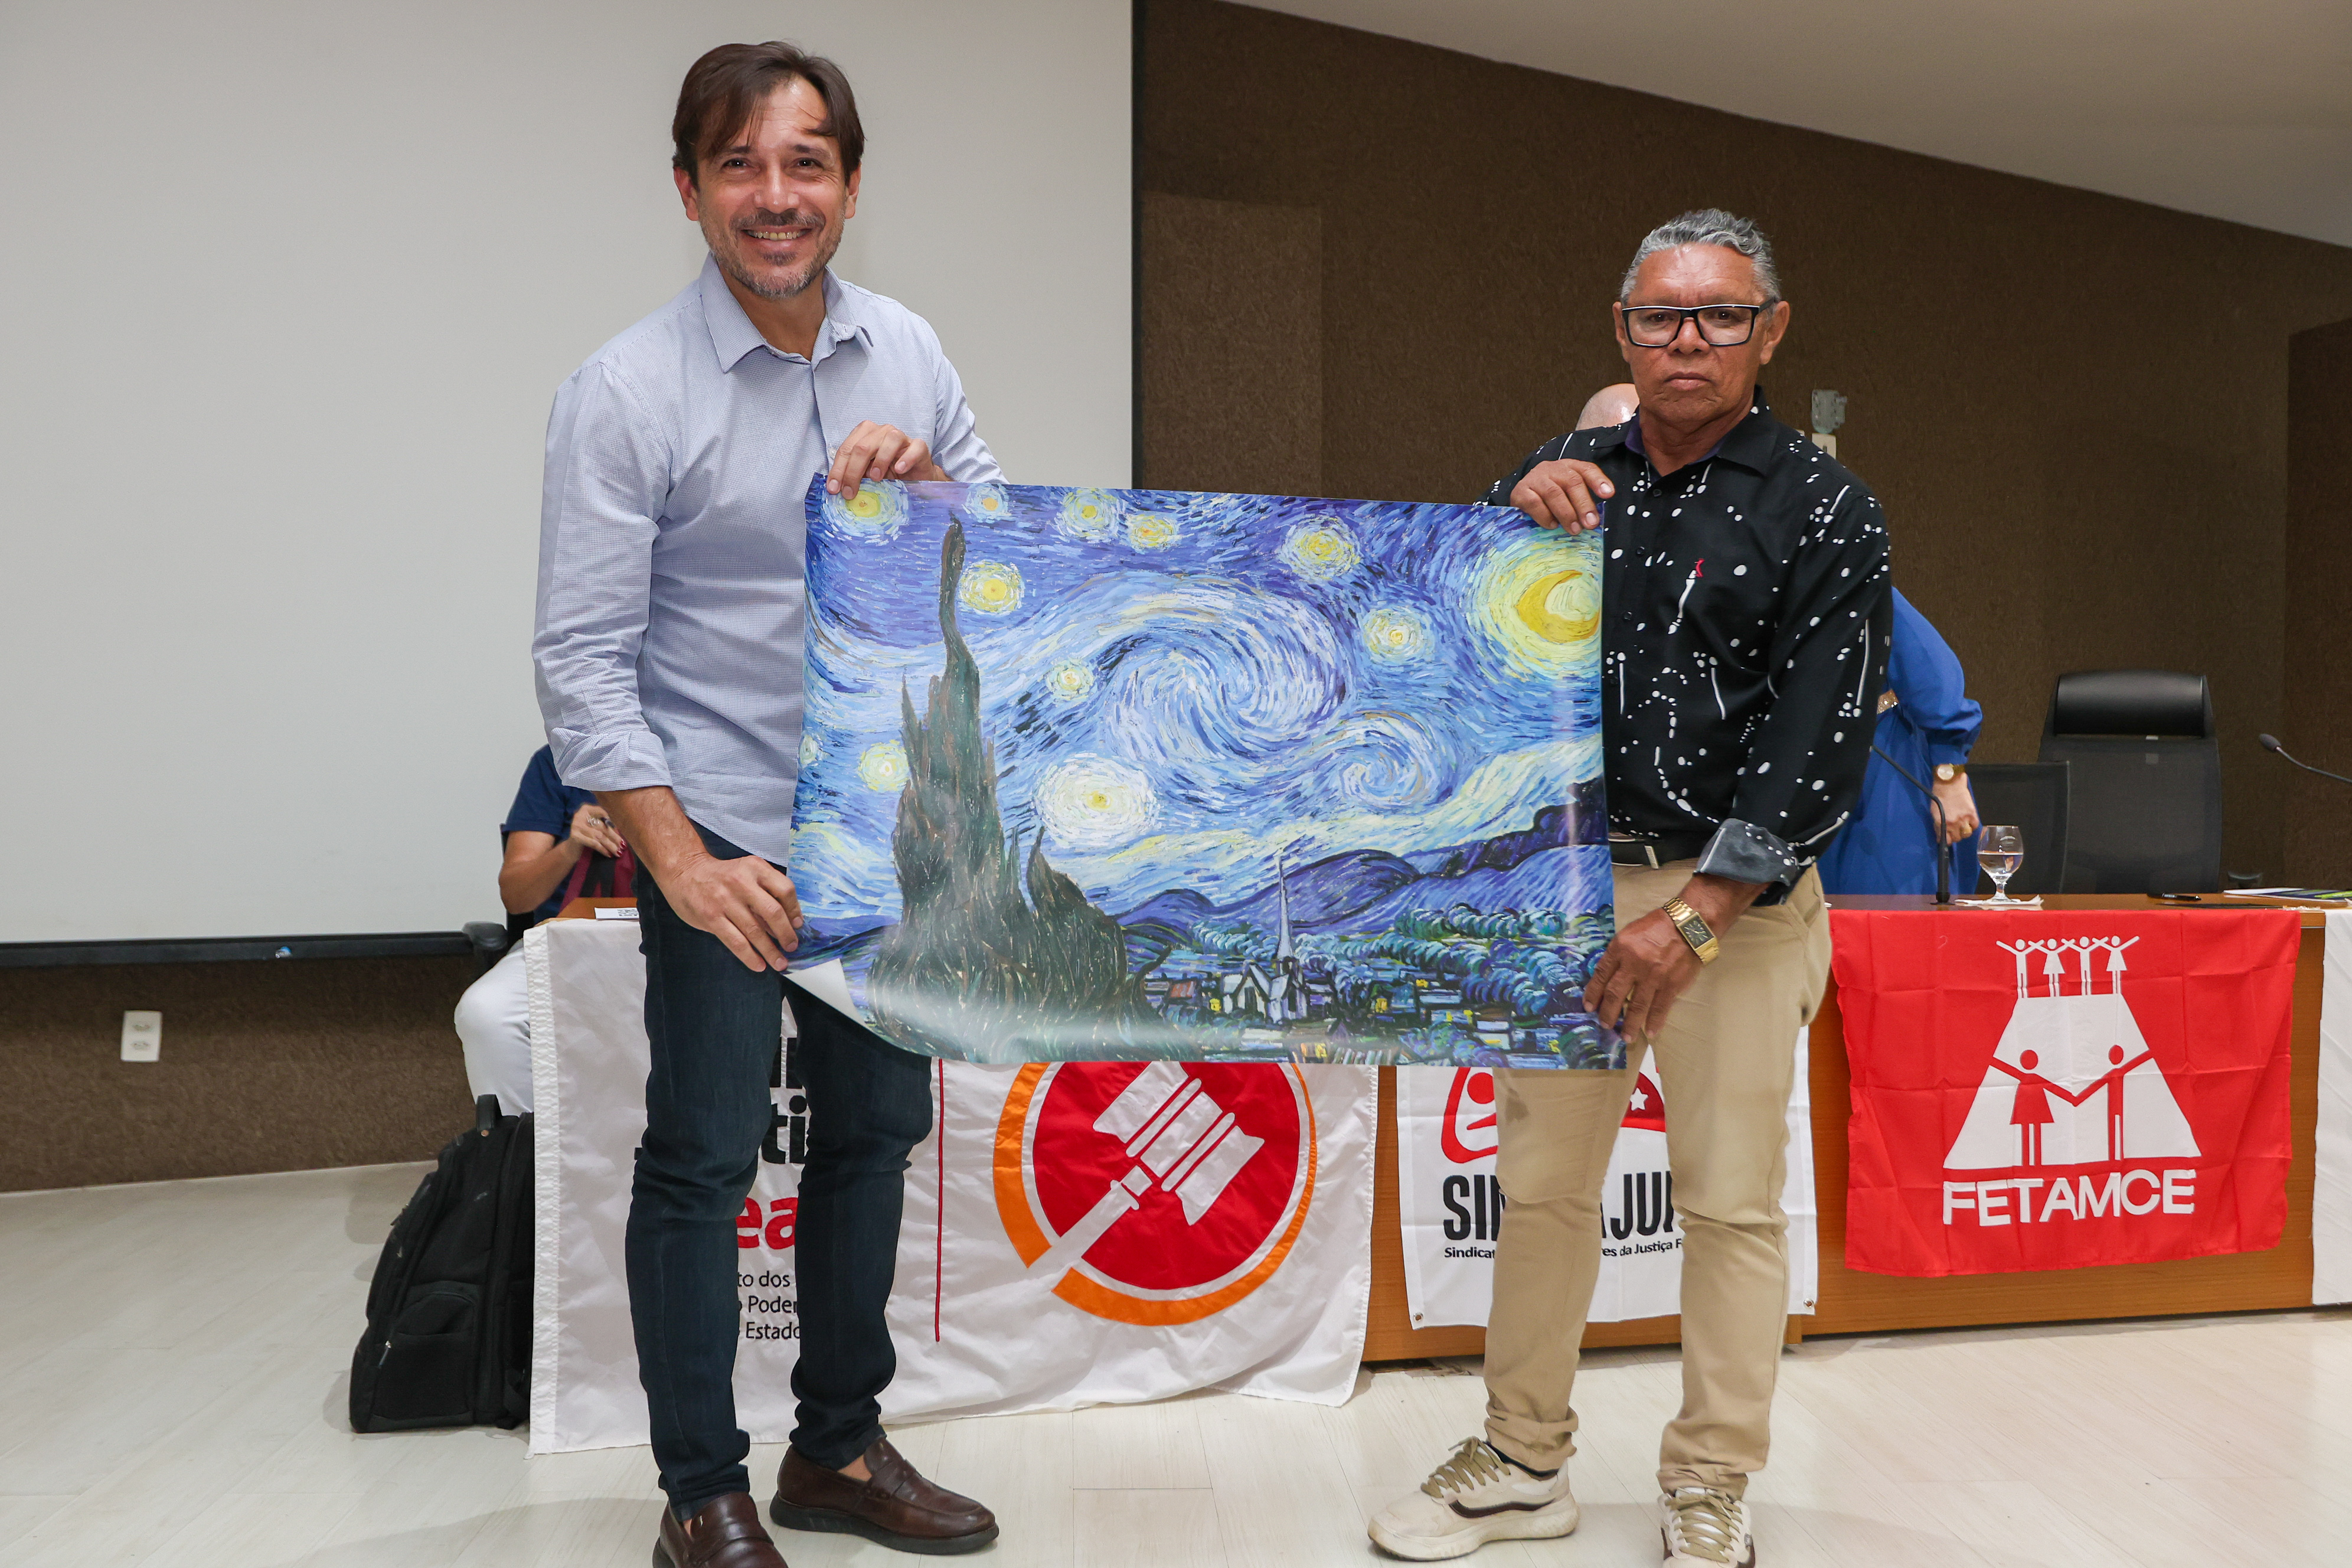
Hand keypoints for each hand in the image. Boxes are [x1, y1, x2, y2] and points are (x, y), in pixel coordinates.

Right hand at [568, 802, 627, 857]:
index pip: (601, 812)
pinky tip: (608, 854)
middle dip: (614, 837)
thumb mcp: (592, 827)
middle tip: (622, 845)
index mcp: (585, 809)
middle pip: (601, 826)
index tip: (617, 830)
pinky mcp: (575, 836)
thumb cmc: (585, 836)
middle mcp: (579, 815)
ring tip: (618, 852)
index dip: (610, 821)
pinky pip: (593, 843)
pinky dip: (603, 849)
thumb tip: (618, 832)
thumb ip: (602, 825)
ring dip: (610, 845)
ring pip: (599, 836)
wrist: (570, 849)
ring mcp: (576, 825)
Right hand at [662, 852, 805, 973]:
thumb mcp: (746, 872)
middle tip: (792, 947)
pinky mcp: (711, 917)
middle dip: (786, 934)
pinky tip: (758, 965)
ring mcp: (725, 900)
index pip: (785, 889)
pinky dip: (749, 956)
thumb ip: (764, 892)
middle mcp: (741, 882)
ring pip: (755, 931)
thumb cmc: (721, 876)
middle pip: (773, 912)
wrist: (684, 871)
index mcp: (755, 868)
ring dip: (770, 951)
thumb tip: (786, 922)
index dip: (794, 910)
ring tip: (779, 963)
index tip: (798, 925)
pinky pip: (735, 941)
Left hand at [826, 421, 946, 496]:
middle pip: (863, 447)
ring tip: (875, 478)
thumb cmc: (889, 474)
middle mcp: (881, 431)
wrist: (915, 477)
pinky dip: (906, 459)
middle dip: (853, 471)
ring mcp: (901, 437)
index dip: (838, 469)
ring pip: (889, 440)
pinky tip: (900, 470)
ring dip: (880, 460)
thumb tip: (838, 488)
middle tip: (850, 492)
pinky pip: (914, 448)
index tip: (834, 489)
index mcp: (864, 434)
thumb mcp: (866, 475)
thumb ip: (854, 476)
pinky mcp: (919, 446)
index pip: (847, 449)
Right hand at [1510, 458, 1614, 531]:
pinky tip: (1552, 525)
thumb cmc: (1549, 499)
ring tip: (1574, 529)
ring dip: (1566, 513)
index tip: (1609, 494)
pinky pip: (1533, 503)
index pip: (1586, 469)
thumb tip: (1593, 520)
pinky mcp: (1519, 491)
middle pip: (1572, 481)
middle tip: (1591, 523)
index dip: (1598, 481)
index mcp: (1568, 467)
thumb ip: (1581, 502)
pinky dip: (1545, 516)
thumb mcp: (1567, 495)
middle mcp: (1552, 468)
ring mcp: (1535, 478)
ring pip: (1553, 492)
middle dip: (1584, 504)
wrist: (1520, 496)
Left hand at [1582, 909, 1702, 1043]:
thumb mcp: (1629, 933)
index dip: (1593, 993)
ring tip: (1626, 1037)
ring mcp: (1653, 976)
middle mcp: (1634, 964)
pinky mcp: (1671, 984)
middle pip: (1615, 994)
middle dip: (1607, 1013)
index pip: (1601, 975)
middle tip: (1604, 1025)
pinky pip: (1660, 1008)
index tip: (1588, 1007)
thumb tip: (1607, 976)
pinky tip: (1650, 1032)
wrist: (1688, 925)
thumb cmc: (1657, 926)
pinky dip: (1654, 1022)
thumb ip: (1617, 954)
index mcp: (1620, 949)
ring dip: (1630, 1025)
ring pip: (1636, 1006)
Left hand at [1933, 775, 1979, 842]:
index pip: (1947, 840)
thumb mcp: (1934, 813)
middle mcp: (1952, 823)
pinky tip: (1969, 822)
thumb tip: (1940, 836)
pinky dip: (1972, 826)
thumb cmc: (1939, 796)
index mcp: (1941, 823)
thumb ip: (1938, 826)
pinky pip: (1975, 826)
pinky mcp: (1971, 813)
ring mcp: (1963, 819)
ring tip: (1962, 828)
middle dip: (1956, 837)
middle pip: (1957, 838)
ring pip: (1966, 834)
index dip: (1948, 841)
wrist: (1949, 784)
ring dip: (1964, 833)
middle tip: (1955, 832)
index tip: (1948, 839)